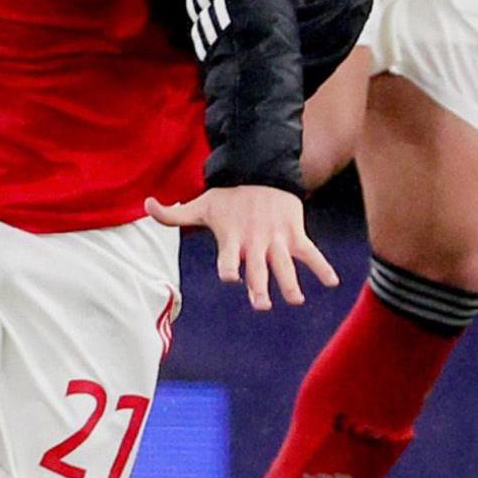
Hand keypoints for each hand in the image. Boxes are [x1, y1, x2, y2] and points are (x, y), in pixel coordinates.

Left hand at [147, 184, 338, 309]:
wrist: (259, 172)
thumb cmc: (227, 196)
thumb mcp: (199, 205)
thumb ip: (172, 214)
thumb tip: (144, 205)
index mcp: (231, 239)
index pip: (228, 260)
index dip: (229, 268)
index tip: (232, 276)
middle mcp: (254, 242)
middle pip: (257, 268)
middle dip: (260, 286)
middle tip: (262, 305)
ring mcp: (276, 239)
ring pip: (285, 264)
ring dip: (291, 282)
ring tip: (296, 299)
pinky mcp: (295, 234)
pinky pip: (311, 253)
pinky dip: (322, 266)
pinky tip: (332, 282)